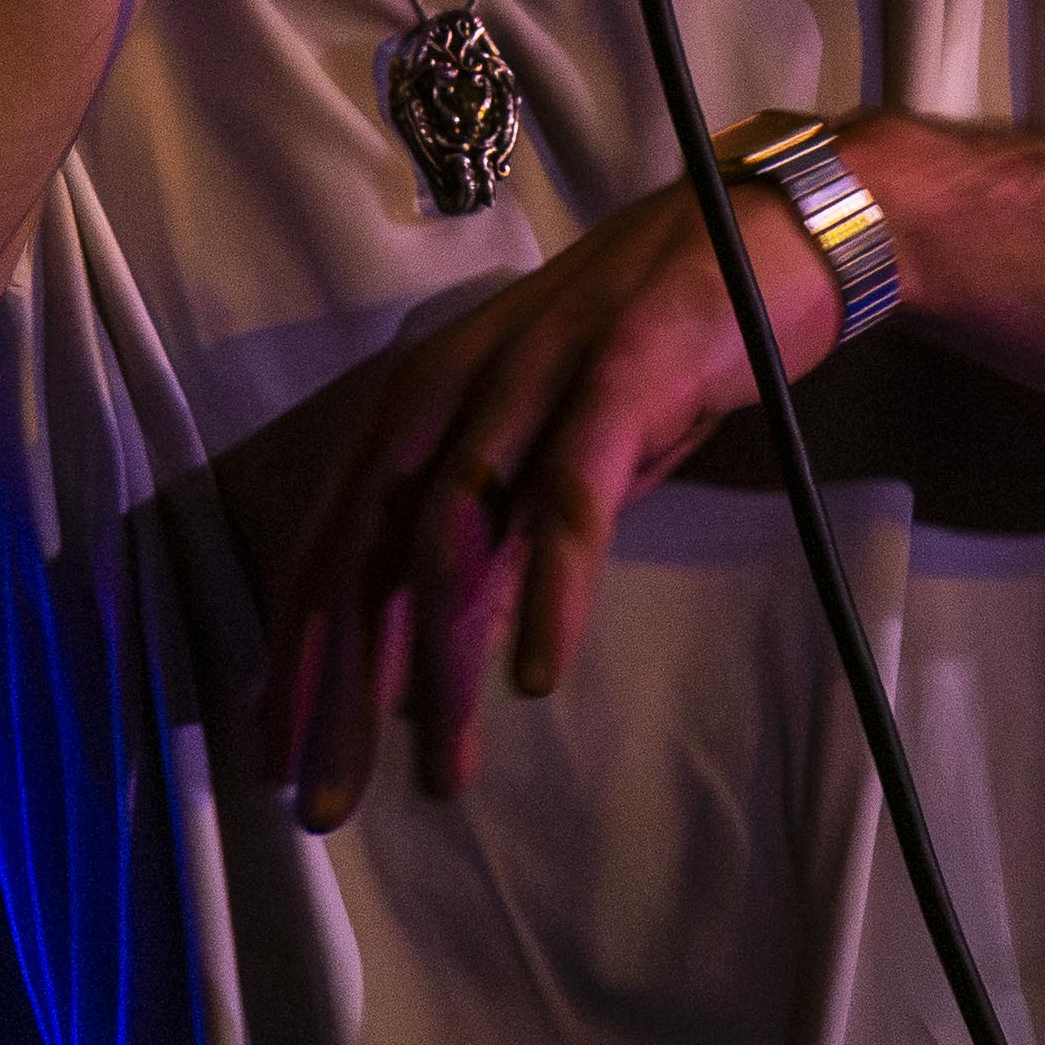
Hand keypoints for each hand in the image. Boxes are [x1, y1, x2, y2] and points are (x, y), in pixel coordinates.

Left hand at [248, 167, 844, 829]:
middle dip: (337, 690)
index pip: (331, 550)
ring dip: (436, 668)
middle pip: (365, 554)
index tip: (280, 766)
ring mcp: (531, 375)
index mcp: (417, 407)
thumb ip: (484, 562)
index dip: (299, 663)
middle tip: (324, 805)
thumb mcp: (546, 470)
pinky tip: (540, 677)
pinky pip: (569, 499)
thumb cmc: (647, 362)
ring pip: (452, 539)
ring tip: (441, 773)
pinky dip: (550, 592)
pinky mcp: (619, 373)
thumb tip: (418, 684)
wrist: (763, 240)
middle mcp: (450, 385)